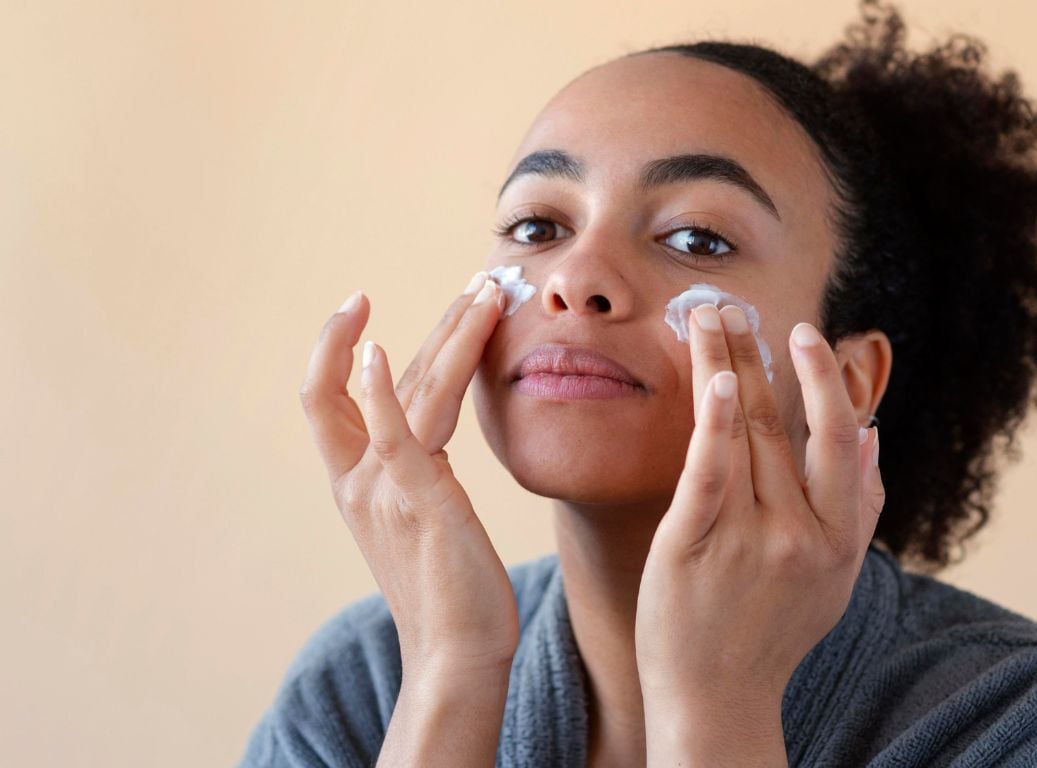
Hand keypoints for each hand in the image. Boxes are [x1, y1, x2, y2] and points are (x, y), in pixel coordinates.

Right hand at [298, 273, 519, 679]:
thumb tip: (428, 423)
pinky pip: (396, 435)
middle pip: (377, 377)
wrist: (457, 652)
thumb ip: (415, 464)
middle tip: (475, 280)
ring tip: (486, 292)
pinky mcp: (421, 503)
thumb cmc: (448, 587)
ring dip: (450, 333)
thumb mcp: (422, 513)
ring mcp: (386, 489)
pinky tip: (378, 351)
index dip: (333, 345)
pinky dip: (382, 390)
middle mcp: (359, 479)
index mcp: (355, 480)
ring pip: (412, 390)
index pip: (324, 395)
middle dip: (431, 323)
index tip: (358, 304)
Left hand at [635, 303, 885, 716]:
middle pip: (787, 424)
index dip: (826, 382)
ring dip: (725, 363)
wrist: (717, 700)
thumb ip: (862, 509)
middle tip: (742, 306)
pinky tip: (716, 378)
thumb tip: (877, 435)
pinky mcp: (693, 546)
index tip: (805, 336)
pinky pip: (708, 472)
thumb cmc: (773, 633)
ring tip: (705, 316)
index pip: (842, 439)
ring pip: (744, 432)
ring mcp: (747, 539)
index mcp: (838, 537)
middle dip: (766, 356)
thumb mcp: (836, 579)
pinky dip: (715, 421)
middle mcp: (801, 534)